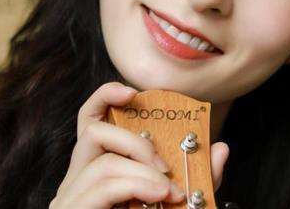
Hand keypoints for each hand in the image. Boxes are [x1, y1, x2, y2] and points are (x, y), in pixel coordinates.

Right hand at [49, 82, 228, 208]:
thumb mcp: (177, 205)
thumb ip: (197, 181)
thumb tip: (219, 149)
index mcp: (94, 175)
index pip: (89, 123)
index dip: (105, 98)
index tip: (132, 92)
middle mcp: (75, 184)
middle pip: (93, 132)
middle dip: (135, 140)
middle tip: (164, 163)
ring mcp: (70, 200)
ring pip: (101, 158)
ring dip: (141, 167)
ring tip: (166, 189)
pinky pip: (102, 185)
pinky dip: (134, 183)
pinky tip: (157, 195)